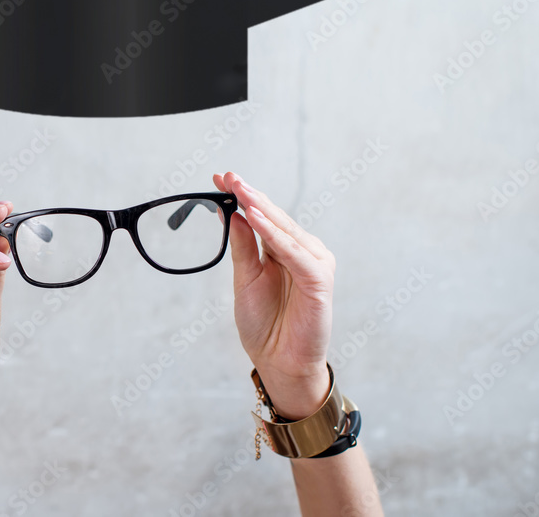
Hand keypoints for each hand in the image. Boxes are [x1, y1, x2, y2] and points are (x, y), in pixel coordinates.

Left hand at [214, 172, 334, 419]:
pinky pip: (294, 252)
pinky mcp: (319, 280)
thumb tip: (234, 214)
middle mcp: (301, 252)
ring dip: (262, 209)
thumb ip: (242, 247)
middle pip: (274, 217)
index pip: (262, 216)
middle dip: (250, 195)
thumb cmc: (264, 324)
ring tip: (240, 192)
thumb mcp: (245, 278)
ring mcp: (312, 264)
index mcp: (283, 250)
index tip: (219, 177)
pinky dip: (275, 235)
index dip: (242, 196)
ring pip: (285, 230)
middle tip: (227, 176)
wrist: (278, 362)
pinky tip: (256, 218)